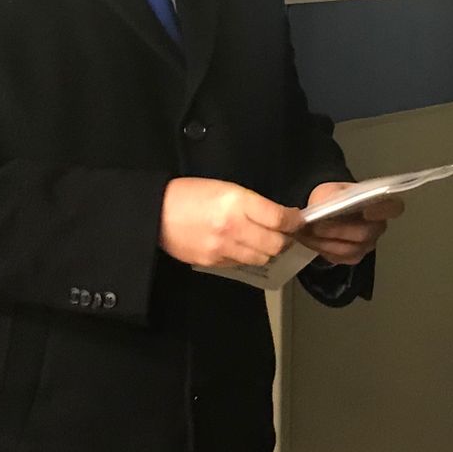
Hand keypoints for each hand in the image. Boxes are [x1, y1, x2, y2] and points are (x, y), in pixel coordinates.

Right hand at [160, 178, 303, 268]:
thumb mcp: (225, 188)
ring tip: (263, 240)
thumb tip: (278, 216)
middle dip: (284, 239)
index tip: (297, 220)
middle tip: (284, 233)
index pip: (279, 218)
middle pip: (275, 244)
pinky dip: (247, 256)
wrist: (155, 213)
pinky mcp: (213, 262)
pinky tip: (241, 245)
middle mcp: (232, 226)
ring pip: (262, 257)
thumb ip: (252, 203)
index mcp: (236, 202)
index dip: (294, 221)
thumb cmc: (189, 194)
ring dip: (267, 250)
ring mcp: (222, 247)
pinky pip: (242, 263)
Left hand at [296, 183, 404, 265]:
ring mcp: (368, 244)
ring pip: (348, 249)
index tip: (366, 211)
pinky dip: (321, 249)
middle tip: (315, 226)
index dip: (382, 211)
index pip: (394, 208)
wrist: (325, 210)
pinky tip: (309, 240)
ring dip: (324, 242)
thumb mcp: (330, 190)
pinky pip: (339, 258)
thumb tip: (326, 208)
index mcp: (380, 204)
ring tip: (306, 233)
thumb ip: (331, 197)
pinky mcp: (354, 257)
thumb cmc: (332, 197)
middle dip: (337, 231)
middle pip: (364, 234)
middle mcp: (378, 227)